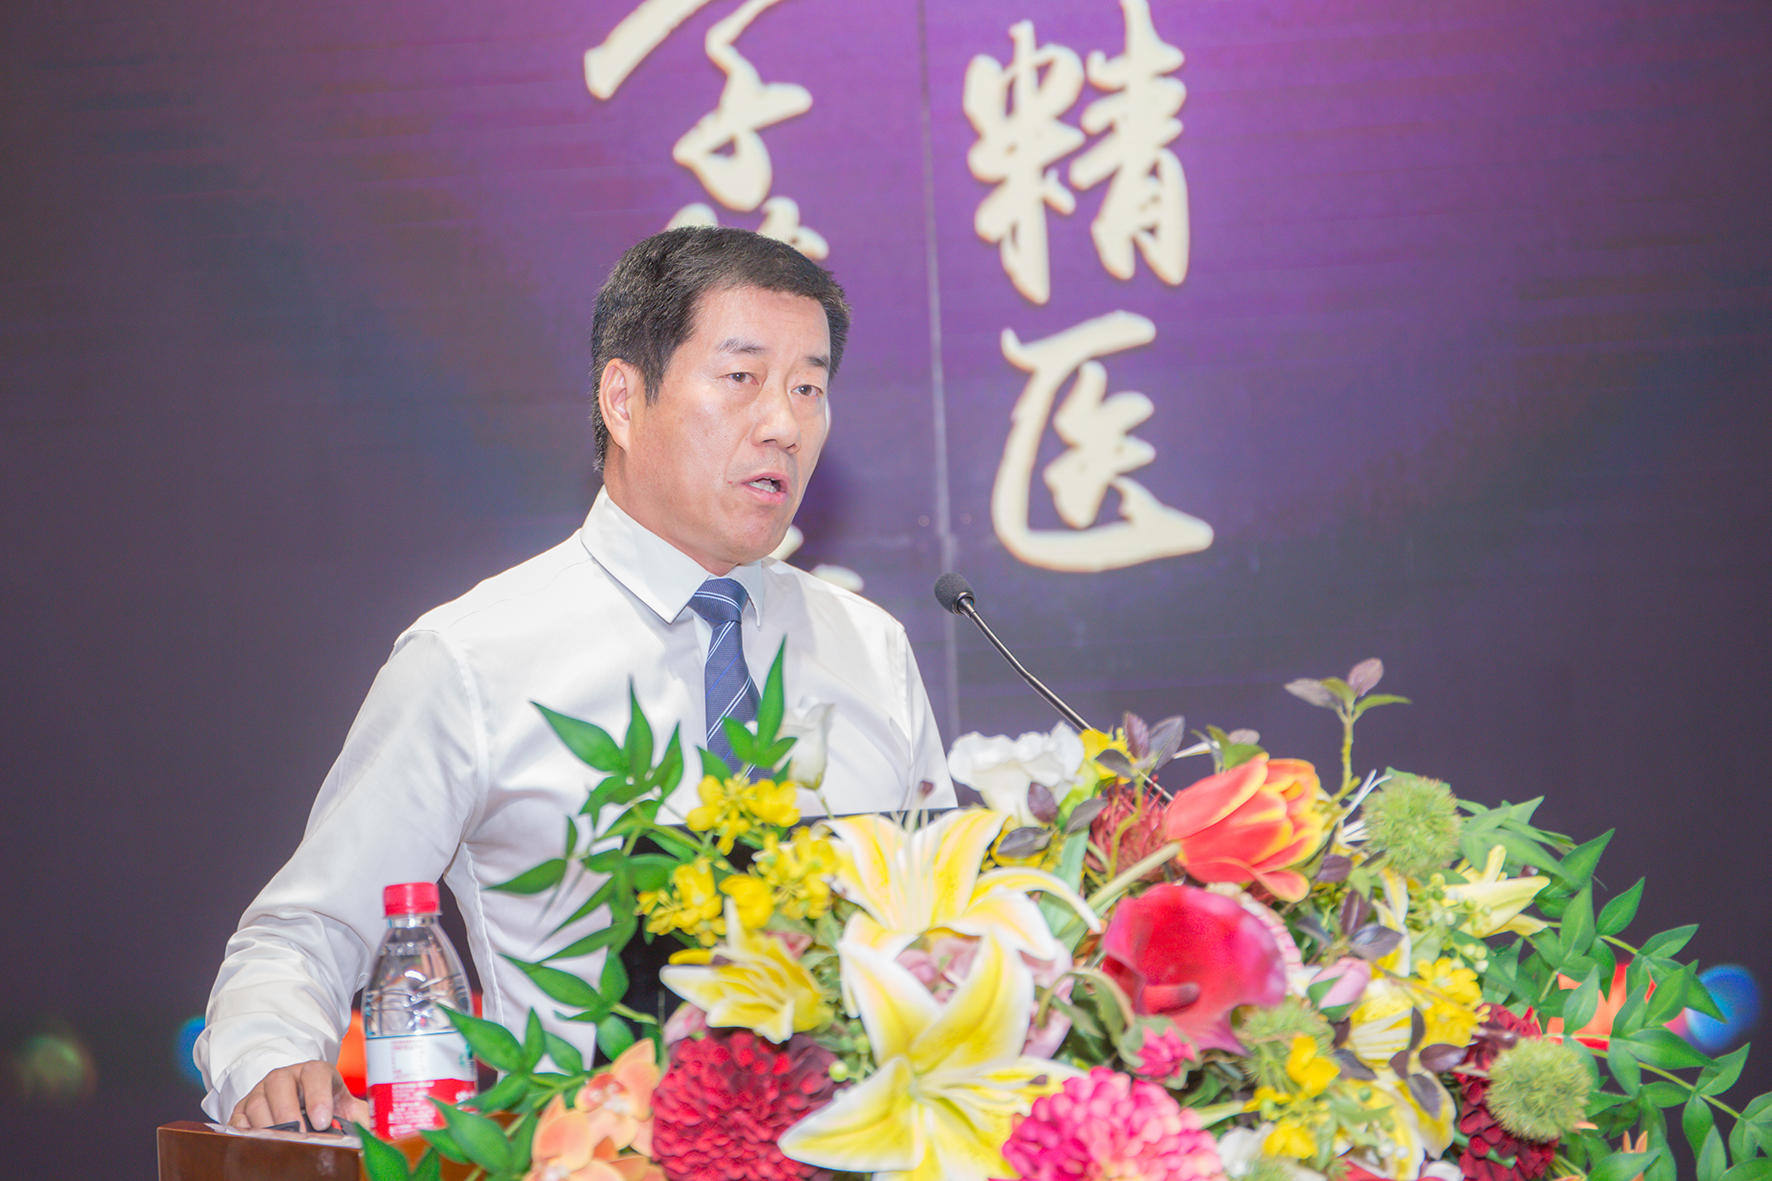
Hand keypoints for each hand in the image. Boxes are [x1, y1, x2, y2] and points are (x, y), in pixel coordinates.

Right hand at [228, 1060, 369, 1131]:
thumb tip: (375, 1138)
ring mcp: (260, 1091)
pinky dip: (245, 1133)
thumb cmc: (324, 1103)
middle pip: (279, 1085)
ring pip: (256, 1104)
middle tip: (300, 1136)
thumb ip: (360, 1118)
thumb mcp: (345, 1106)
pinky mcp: (242, 1108)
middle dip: (289, 1113)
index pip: (315, 1075)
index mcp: (314, 1072)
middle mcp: (284, 1077)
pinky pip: (238, 1120)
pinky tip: (257, 1146)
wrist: (297, 1096)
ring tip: (281, 1145)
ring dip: (268, 1127)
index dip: (318, 1096)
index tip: (323, 1121)